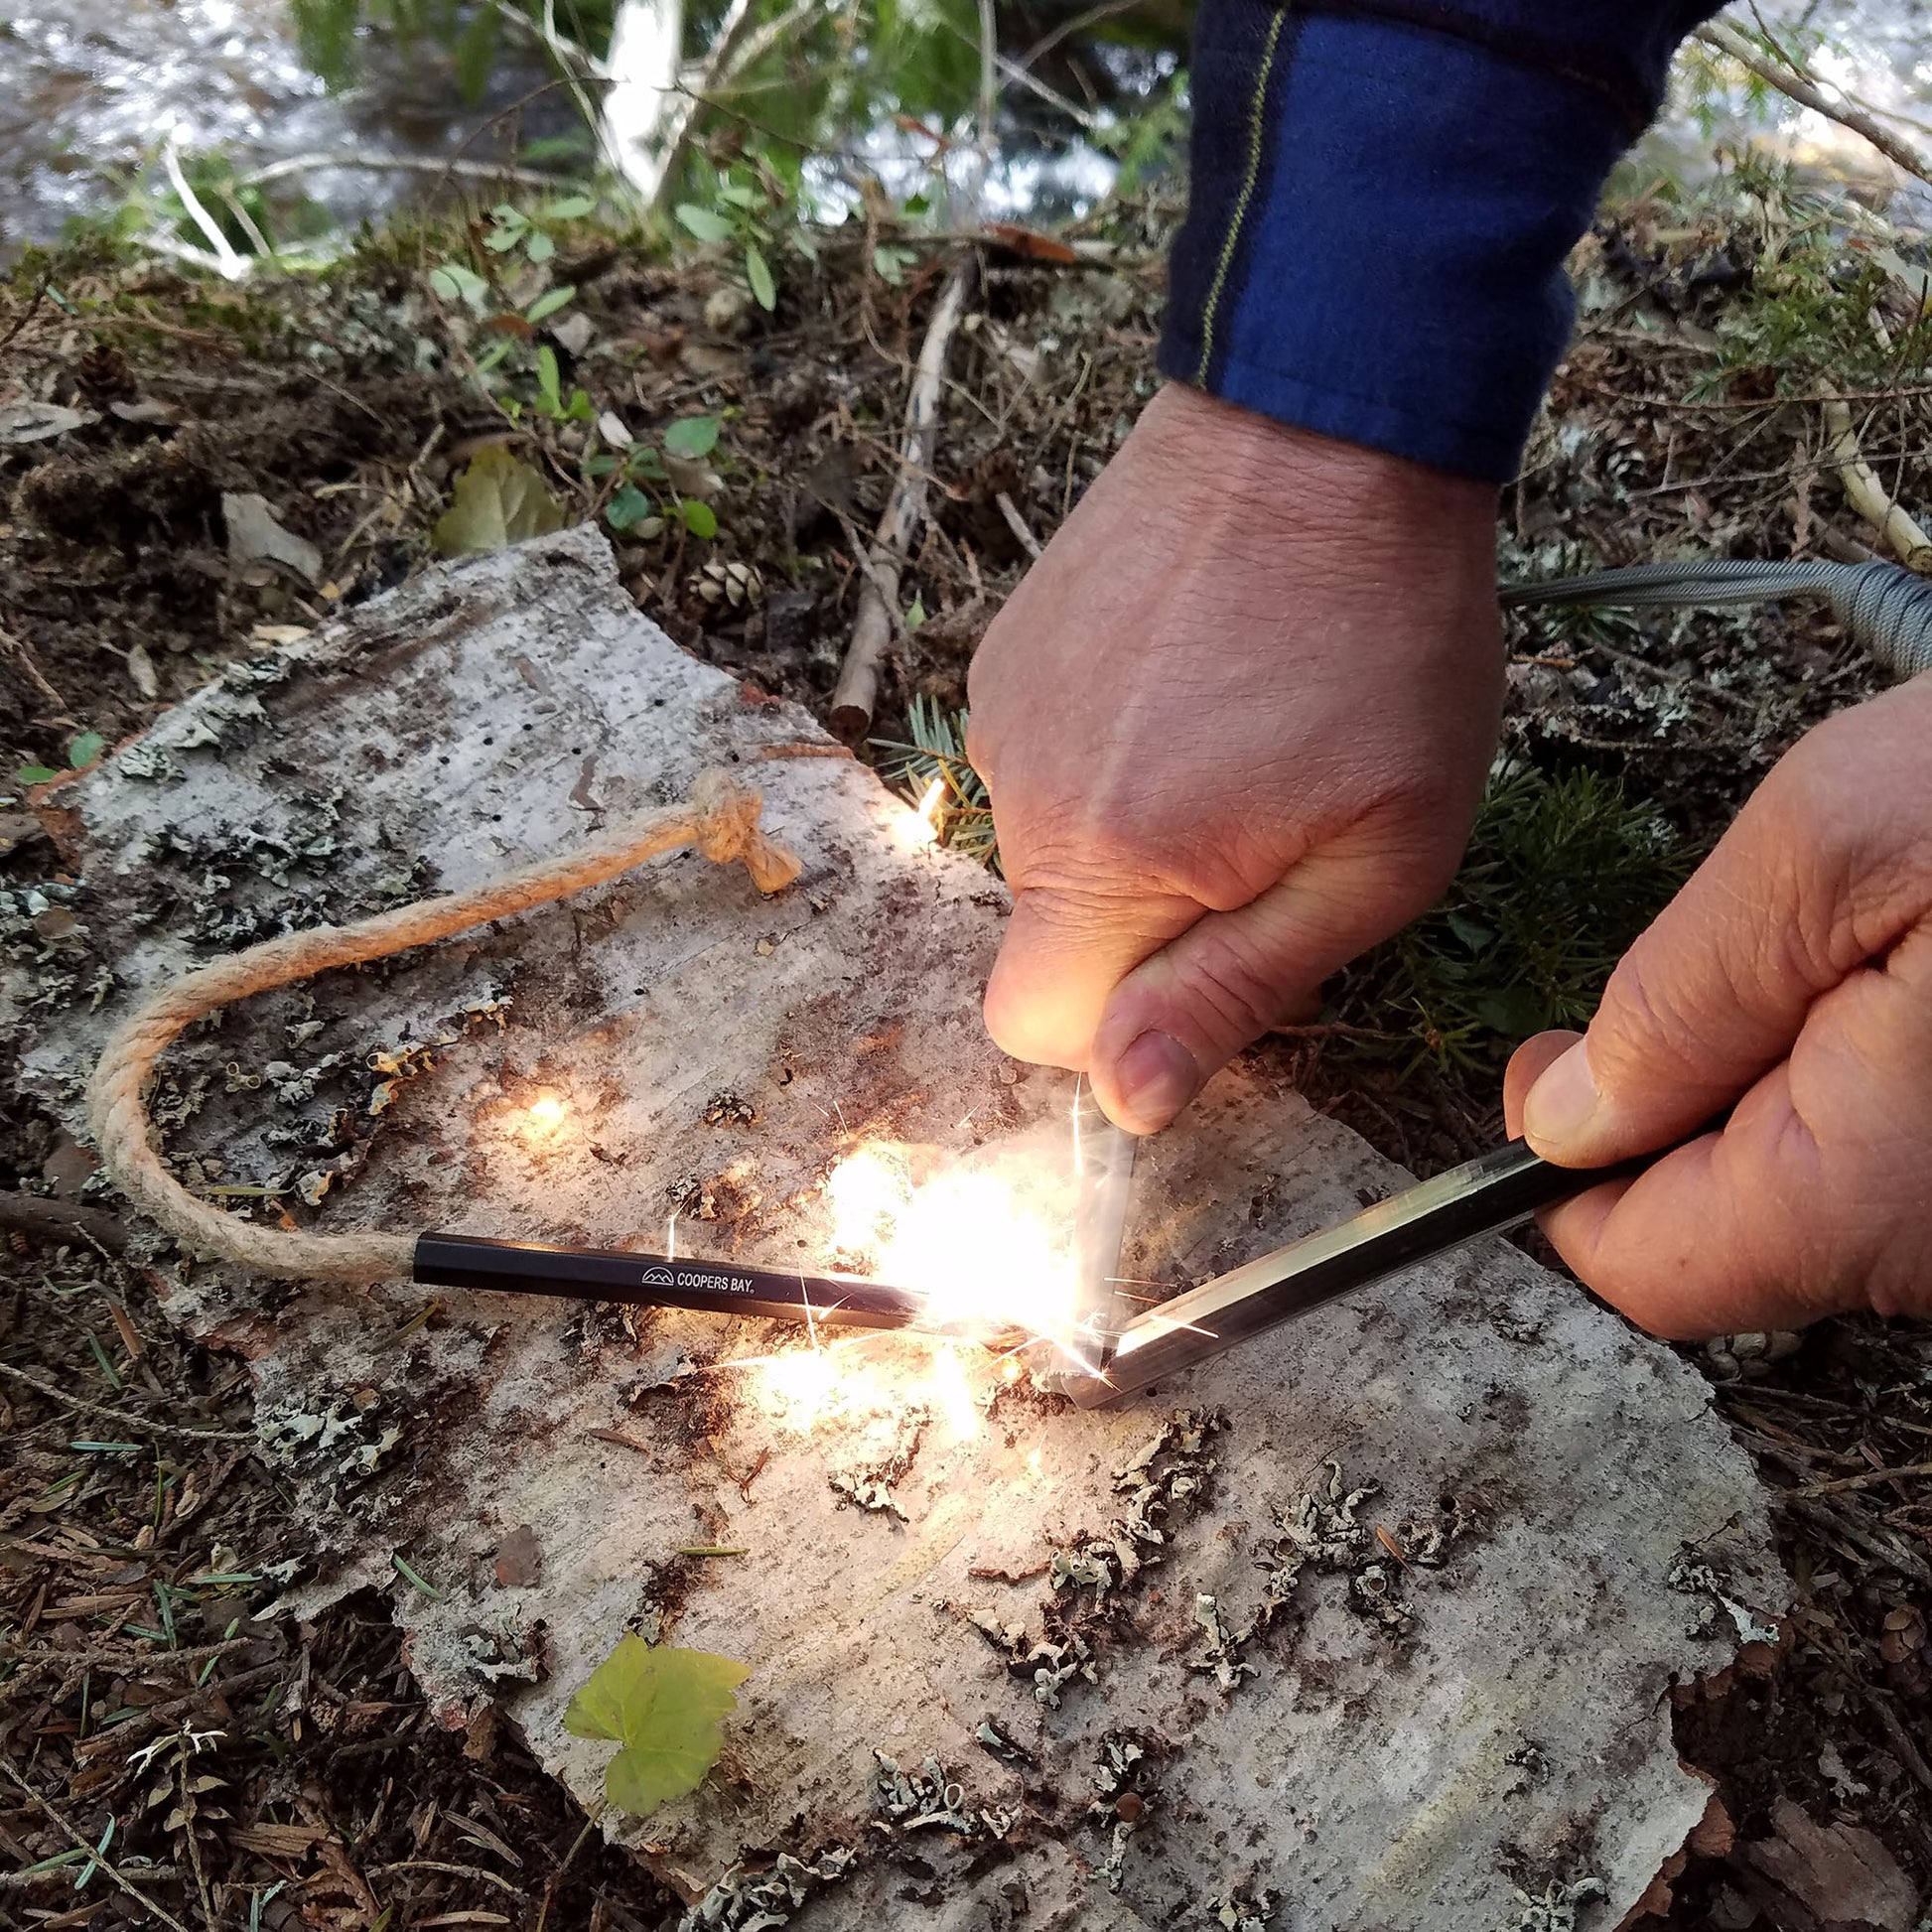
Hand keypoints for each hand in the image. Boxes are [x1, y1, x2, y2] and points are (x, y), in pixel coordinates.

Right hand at [966, 383, 1503, 1131]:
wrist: (1326, 423)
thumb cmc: (1390, 644)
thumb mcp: (1378, 855)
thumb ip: (1242, 988)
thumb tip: (1127, 1100)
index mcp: (1112, 863)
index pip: (1037, 1029)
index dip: (1128, 1027)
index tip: (1220, 959)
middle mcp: (1025, 792)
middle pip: (1057, 935)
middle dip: (1153, 921)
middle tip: (1269, 824)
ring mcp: (1005, 710)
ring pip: (1055, 845)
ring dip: (1136, 828)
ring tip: (1242, 729)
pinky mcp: (1008, 647)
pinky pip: (1048, 756)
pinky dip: (1113, 751)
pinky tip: (1195, 677)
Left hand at [1506, 676, 1931, 1337]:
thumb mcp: (1836, 842)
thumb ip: (1680, 1000)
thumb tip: (1567, 1118)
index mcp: (1870, 1195)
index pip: (1644, 1271)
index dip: (1562, 1178)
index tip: (1544, 1065)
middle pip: (1735, 1237)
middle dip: (1687, 1115)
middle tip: (1734, 960)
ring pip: (1831, 1197)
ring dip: (1789, 1087)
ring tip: (1861, 946)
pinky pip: (1915, 1165)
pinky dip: (1875, 1082)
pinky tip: (1918, 971)